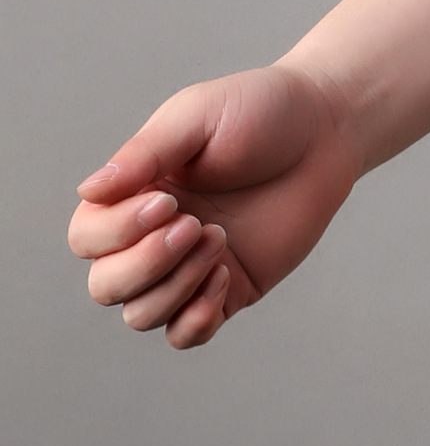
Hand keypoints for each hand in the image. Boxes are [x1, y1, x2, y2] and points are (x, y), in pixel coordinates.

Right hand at [68, 63, 360, 348]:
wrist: (326, 130)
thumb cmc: (260, 112)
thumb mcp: (198, 116)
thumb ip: (144, 154)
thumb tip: (88, 191)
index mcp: (134, 195)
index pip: (87, 239)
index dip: (116, 232)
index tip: (168, 202)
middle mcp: (153, 236)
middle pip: (106, 287)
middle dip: (145, 264)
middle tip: (198, 224)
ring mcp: (190, 267)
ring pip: (142, 315)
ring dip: (175, 287)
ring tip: (220, 238)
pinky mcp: (231, 287)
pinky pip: (188, 333)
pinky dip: (195, 319)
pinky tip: (226, 276)